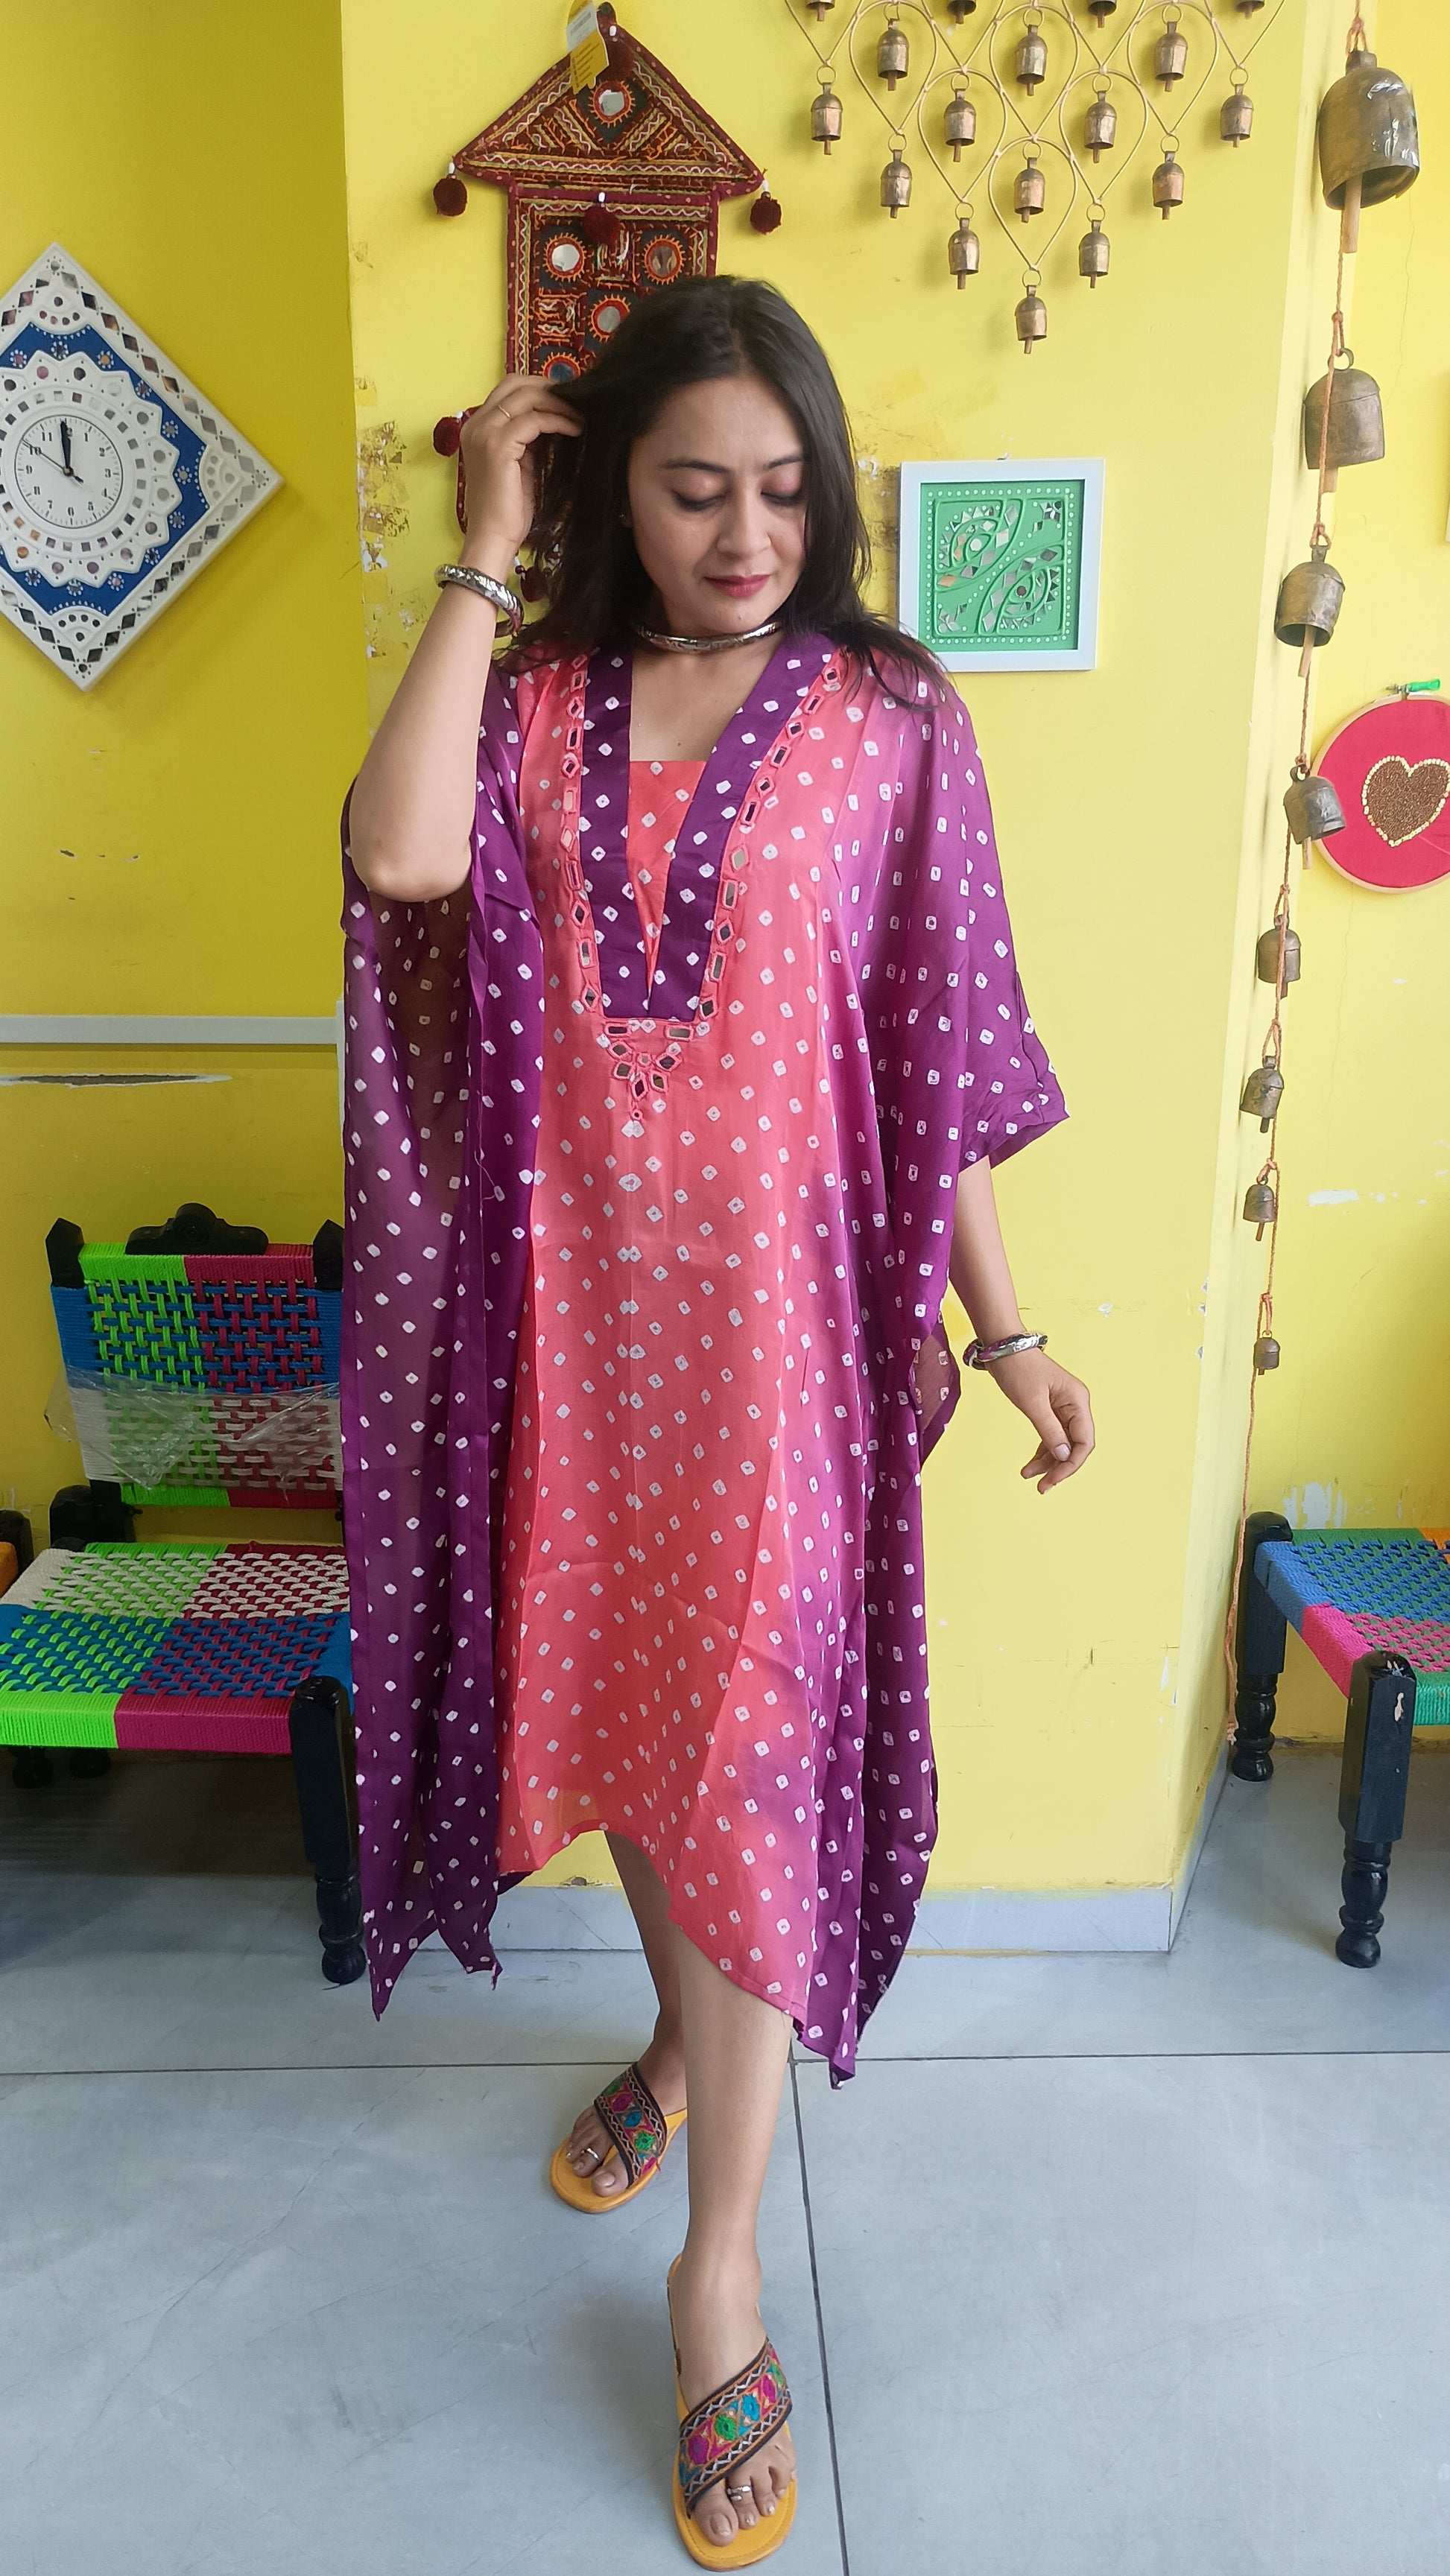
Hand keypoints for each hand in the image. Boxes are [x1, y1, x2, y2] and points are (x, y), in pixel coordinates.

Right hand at [457, 374, 580, 574]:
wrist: (493, 537)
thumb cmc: (507, 509)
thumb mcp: (520, 464)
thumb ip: (528, 439)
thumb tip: (554, 418)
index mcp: (477, 427)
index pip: (509, 389)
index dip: (540, 387)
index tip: (567, 398)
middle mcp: (476, 424)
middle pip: (516, 383)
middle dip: (550, 387)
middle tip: (578, 400)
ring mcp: (485, 432)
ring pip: (527, 397)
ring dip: (558, 402)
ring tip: (581, 415)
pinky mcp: (498, 446)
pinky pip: (534, 420)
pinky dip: (558, 420)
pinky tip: (576, 429)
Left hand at [984, 1347, 1094, 1493]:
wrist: (1002, 1348)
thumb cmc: (1018, 1369)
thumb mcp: (1033, 1403)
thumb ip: (1050, 1431)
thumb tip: (1064, 1456)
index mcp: (1078, 1401)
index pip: (1084, 1442)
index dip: (1071, 1464)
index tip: (1053, 1480)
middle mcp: (1075, 1406)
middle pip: (1075, 1446)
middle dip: (1060, 1468)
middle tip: (1042, 1487)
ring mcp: (1063, 1408)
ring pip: (1062, 1444)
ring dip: (1048, 1463)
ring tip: (1028, 1477)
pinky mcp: (1050, 1410)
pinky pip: (1051, 1437)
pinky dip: (1042, 1452)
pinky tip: (1029, 1466)